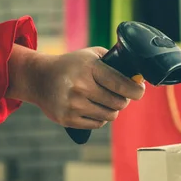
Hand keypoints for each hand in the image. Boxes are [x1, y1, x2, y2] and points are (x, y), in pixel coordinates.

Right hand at [7, 45, 145, 128]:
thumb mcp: (91, 55)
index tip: (140, 91)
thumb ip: (114, 61)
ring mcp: (73, 104)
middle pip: (118, 103)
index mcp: (89, 68)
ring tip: (105, 101)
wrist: (40, 78)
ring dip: (112, 110)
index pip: (121, 84)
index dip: (136, 90)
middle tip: (120, 95)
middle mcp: (80, 86)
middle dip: (123, 100)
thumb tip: (138, 77)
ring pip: (109, 116)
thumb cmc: (72, 66)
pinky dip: (100, 118)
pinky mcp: (67, 119)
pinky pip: (97, 124)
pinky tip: (93, 108)